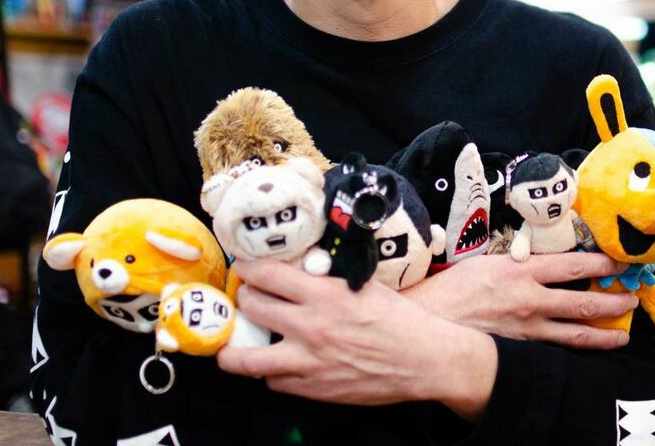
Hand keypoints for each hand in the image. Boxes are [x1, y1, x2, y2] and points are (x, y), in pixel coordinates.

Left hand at [217, 259, 496, 420]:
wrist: (420, 358)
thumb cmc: (396, 318)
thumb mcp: (360, 284)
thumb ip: (326, 279)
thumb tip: (299, 270)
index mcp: (322, 293)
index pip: (266, 273)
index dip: (248, 267)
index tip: (244, 266)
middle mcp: (309, 326)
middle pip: (252, 307)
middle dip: (243, 297)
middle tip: (245, 295)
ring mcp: (307, 361)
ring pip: (247, 358)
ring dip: (236, 347)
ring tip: (233, 342)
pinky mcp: (312, 388)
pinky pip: (274, 381)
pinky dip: (271, 371)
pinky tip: (276, 362)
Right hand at [404, 252, 637, 349]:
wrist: (432, 319)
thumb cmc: (453, 287)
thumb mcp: (486, 262)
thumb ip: (515, 263)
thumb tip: (535, 261)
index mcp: (521, 270)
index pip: (571, 265)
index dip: (599, 263)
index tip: (617, 261)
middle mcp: (530, 299)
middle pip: (582, 301)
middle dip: (612, 300)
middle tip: (631, 299)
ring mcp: (528, 328)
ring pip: (576, 333)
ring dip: (604, 333)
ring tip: (622, 334)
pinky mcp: (521, 348)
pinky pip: (556, 350)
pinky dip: (575, 351)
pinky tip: (587, 353)